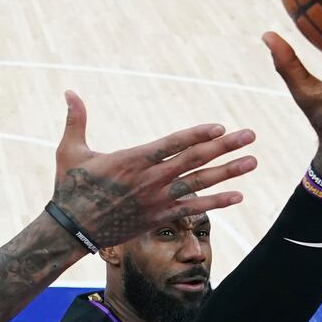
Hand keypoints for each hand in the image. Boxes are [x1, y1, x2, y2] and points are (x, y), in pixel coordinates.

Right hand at [49, 91, 256, 247]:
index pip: (172, 143)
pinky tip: (238, 196)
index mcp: (132, 159)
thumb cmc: (69, 188)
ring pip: (199, 184)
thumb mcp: (70, 151)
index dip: (197, 135)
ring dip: (228, 173)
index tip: (220, 127)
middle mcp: (150, 179)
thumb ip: (76, 120)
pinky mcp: (158, 218)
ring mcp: (157, 200)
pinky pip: (193, 210)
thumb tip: (68, 91)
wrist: (70, 230)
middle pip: (194, 160)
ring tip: (252, 162)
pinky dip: (216, 203)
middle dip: (225, 147)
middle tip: (249, 135)